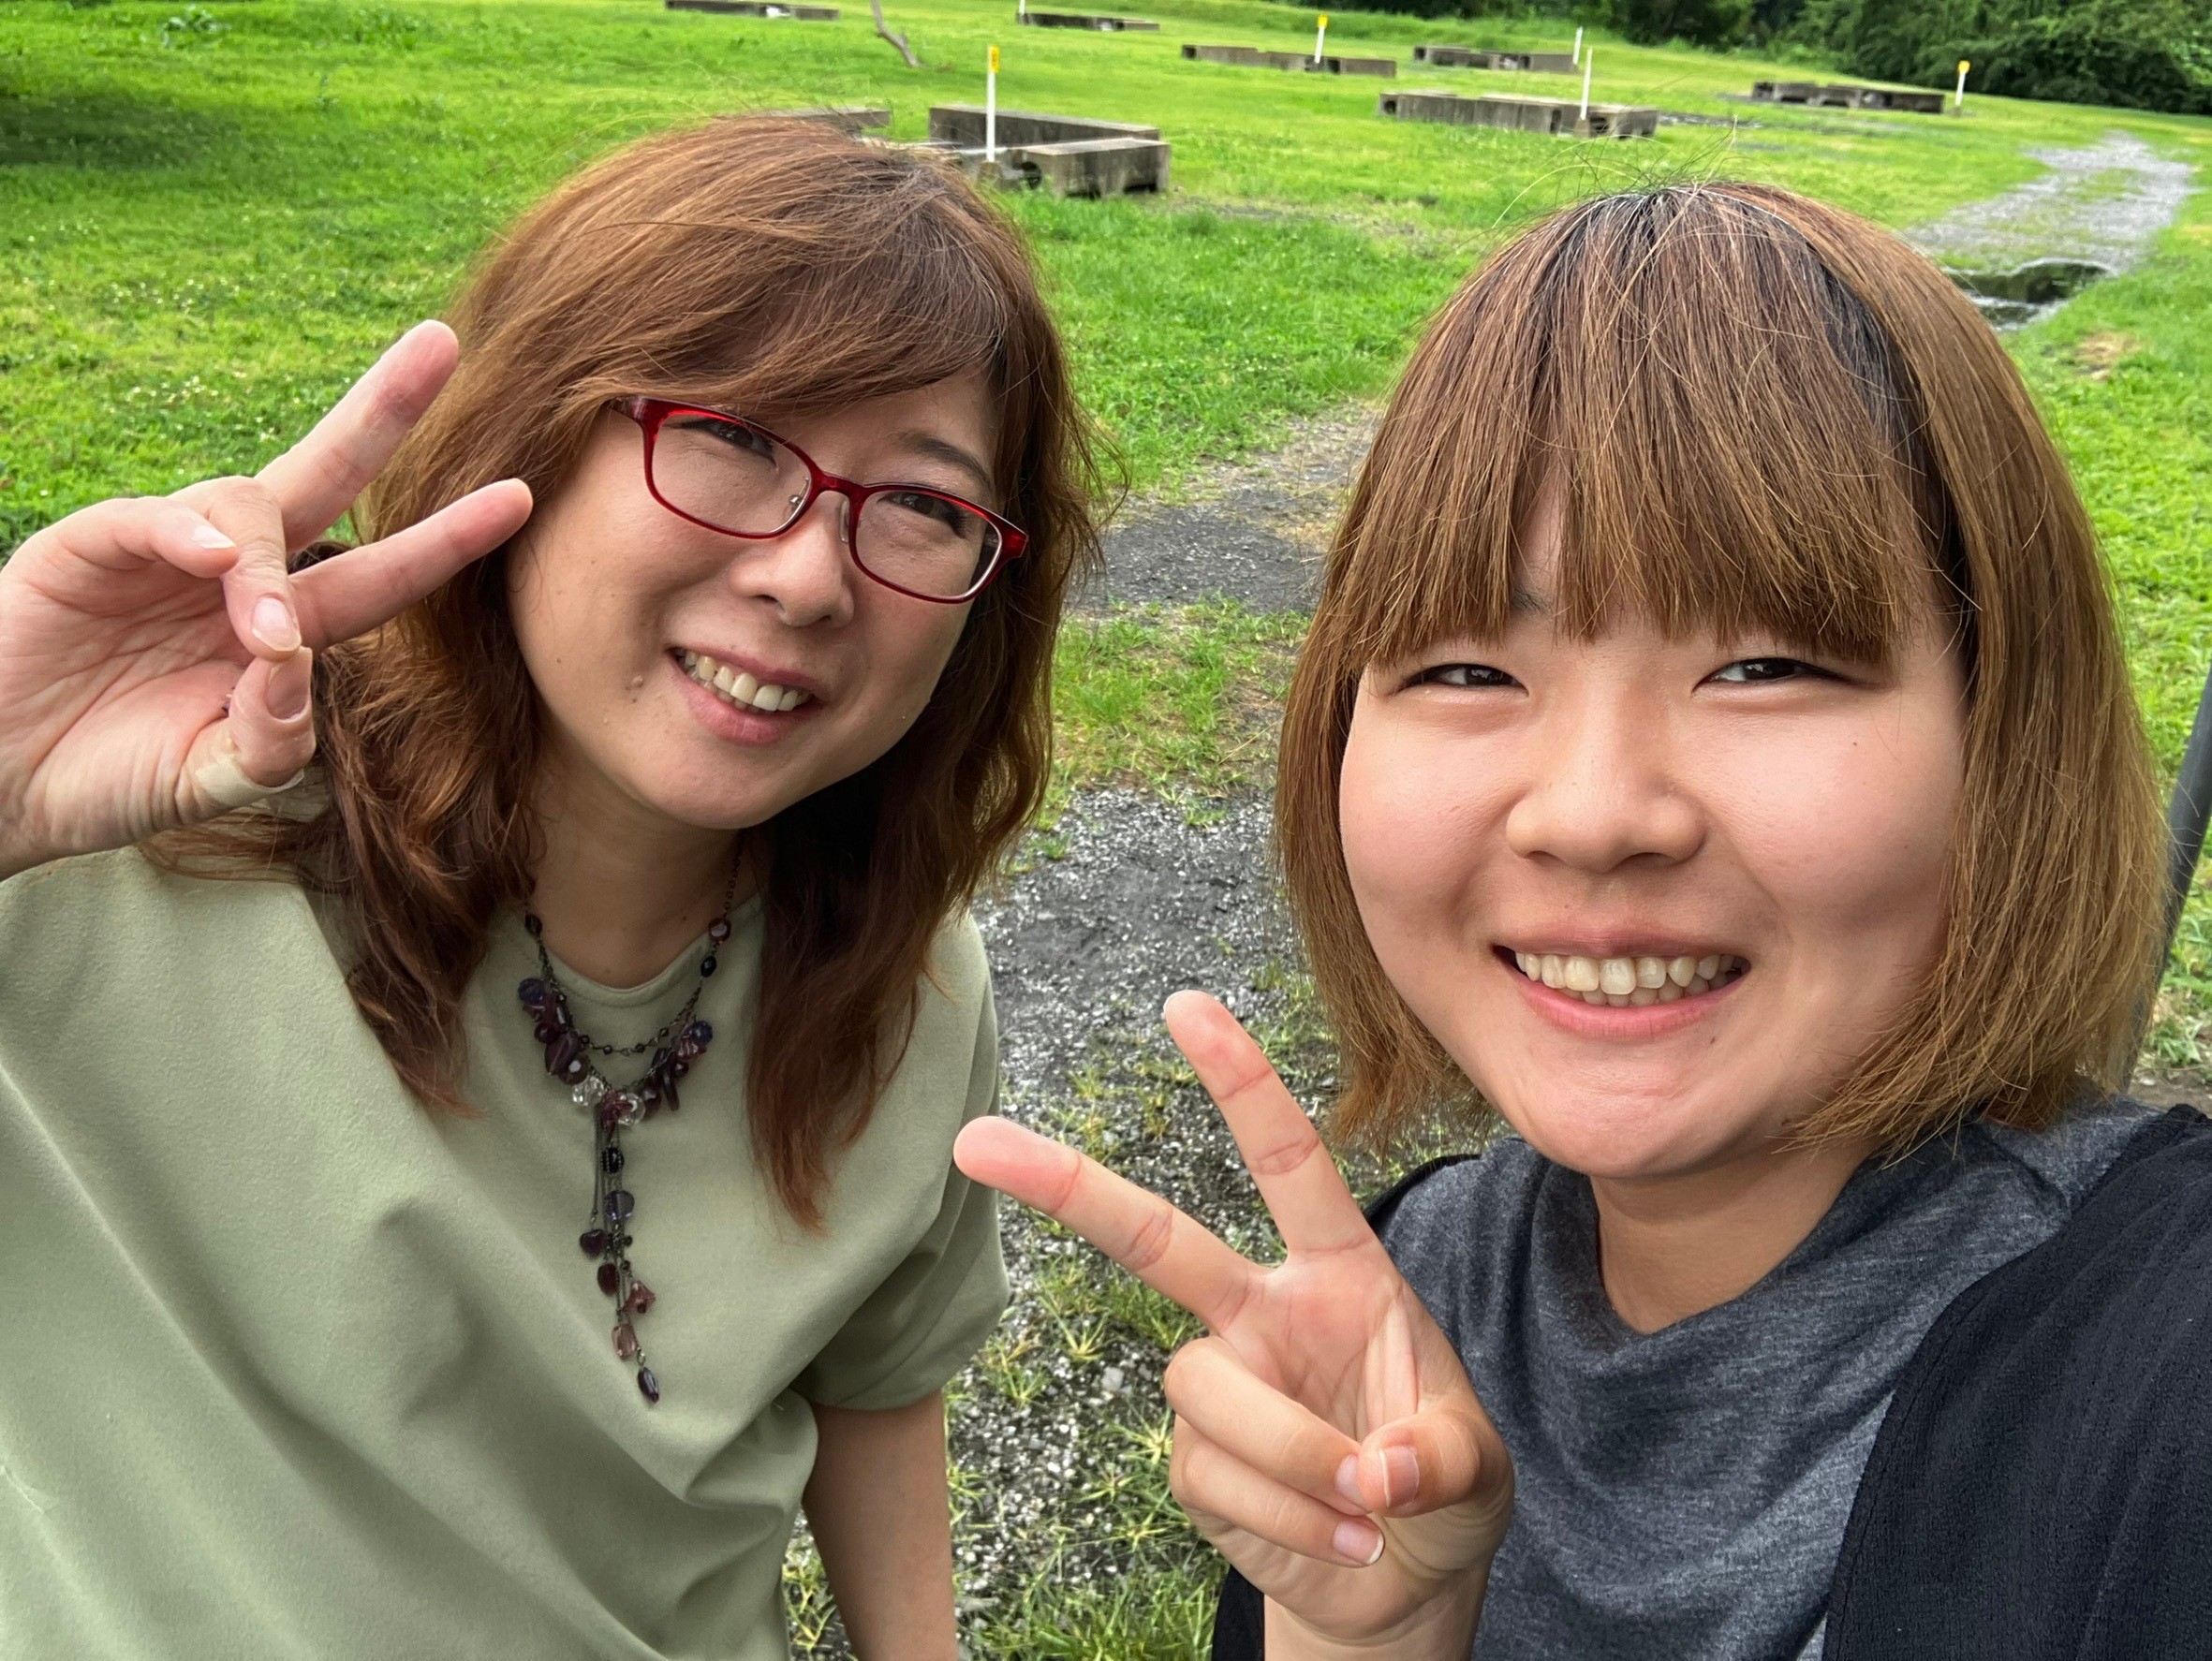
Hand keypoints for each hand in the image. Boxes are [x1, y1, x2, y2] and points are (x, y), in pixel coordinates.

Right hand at [0, 322, 531, 880]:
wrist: (0, 782)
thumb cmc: (110, 776)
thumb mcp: (211, 780)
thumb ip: (270, 744)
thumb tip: (292, 670)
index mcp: (282, 631)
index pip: (379, 573)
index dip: (444, 538)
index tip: (517, 497)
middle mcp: (236, 576)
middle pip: (325, 475)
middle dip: (385, 412)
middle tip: (443, 345)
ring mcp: (165, 552)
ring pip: (246, 509)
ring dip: (269, 569)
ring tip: (261, 636)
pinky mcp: (90, 545)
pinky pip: (150, 517)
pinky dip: (187, 534)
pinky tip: (212, 561)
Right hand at [955, 991, 1512, 1651]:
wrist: (1404, 1579)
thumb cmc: (1441, 1488)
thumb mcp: (1477, 1466)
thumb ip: (1439, 1459)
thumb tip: (1375, 1470)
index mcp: (1339, 1275)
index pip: (1289, 1164)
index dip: (1242, 1083)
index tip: (1186, 1006)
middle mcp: (1263, 1313)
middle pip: (1155, 1239)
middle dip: (1067, 1186)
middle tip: (975, 1142)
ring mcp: (1220, 1387)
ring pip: (1208, 1389)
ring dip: (1293, 1457)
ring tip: (1364, 1511)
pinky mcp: (1191, 1463)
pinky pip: (1214, 1478)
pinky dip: (1288, 1521)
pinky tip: (1335, 1539)